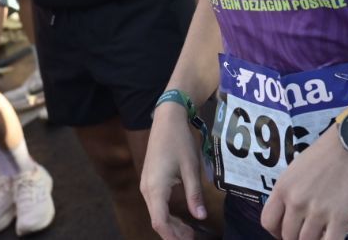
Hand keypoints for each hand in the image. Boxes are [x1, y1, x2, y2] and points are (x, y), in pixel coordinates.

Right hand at [138, 104, 207, 239]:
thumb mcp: (191, 168)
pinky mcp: (150, 180)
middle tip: (193, 238)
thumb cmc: (180, 141)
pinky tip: (181, 215)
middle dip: (174, 232)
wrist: (167, 119)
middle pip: (157, 220)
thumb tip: (200, 218)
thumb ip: (194, 195)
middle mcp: (147, 189)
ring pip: (157, 212)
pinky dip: (168, 213)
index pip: (160, 222)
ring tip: (190, 231)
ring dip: (172, 224)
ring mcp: (146, 184)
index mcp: (156, 188)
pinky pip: (157, 203)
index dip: (172, 236)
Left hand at [260, 126, 347, 239]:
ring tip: (319, 233)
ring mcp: (318, 212)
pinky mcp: (340, 219)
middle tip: (306, 233)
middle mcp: (296, 202)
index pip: (268, 222)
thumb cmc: (323, 154)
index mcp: (283, 188)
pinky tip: (331, 236)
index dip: (276, 231)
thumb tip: (289, 216)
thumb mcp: (295, 170)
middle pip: (288, 236)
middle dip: (295, 238)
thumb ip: (288, 193)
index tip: (285, 231)